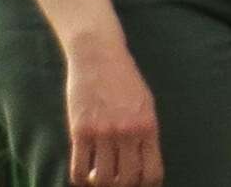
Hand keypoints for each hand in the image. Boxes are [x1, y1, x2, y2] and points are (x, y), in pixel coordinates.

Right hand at [66, 38, 162, 185]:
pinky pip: (78, 169)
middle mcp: (128, 132)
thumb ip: (145, 133)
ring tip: (99, 177)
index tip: (138, 184)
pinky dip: (81, 179)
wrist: (99, 56)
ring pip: (103, 179)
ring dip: (100, 184)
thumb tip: (144, 162)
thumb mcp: (146, 104)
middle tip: (117, 181)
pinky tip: (84, 173)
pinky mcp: (79, 131)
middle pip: (127, 180)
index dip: (146, 185)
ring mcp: (103, 133)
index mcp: (148, 126)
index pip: (152, 172)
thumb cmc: (125, 80)